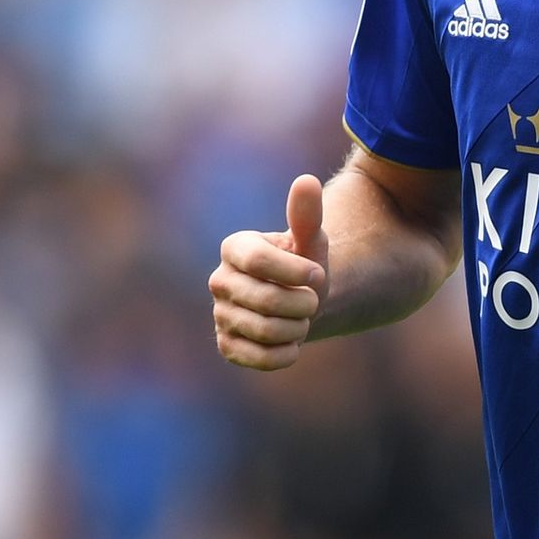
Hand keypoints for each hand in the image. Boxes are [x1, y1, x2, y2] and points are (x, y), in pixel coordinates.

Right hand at [210, 174, 329, 370]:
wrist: (301, 301)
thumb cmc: (304, 264)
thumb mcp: (311, 239)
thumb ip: (307, 215)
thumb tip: (306, 180)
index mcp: (235, 248)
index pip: (258, 261)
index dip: (296, 272)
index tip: (319, 274)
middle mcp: (219, 280)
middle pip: (264, 300)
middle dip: (303, 304)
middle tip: (314, 301)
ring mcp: (220, 314)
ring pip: (263, 330)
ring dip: (297, 327)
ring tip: (303, 319)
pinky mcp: (226, 345)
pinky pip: (256, 357)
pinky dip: (285, 353)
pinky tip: (292, 342)